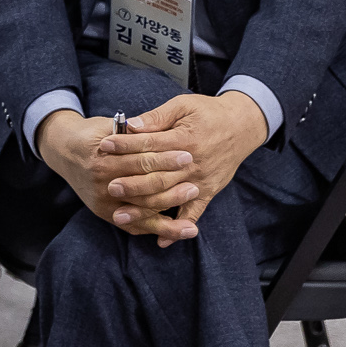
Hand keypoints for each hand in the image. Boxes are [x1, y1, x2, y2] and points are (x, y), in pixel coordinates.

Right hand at [37, 109, 196, 246]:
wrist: (64, 152)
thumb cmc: (92, 136)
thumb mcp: (107, 126)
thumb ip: (130, 132)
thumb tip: (153, 129)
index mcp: (103, 161)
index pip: (141, 161)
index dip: (165, 158)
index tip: (187, 155)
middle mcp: (102, 185)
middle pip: (145, 188)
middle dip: (172, 185)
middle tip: (195, 183)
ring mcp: (104, 203)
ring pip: (144, 212)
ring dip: (172, 209)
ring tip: (193, 206)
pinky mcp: (107, 215)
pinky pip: (138, 226)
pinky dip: (162, 229)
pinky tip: (184, 229)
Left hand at [95, 91, 271, 231]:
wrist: (242, 126)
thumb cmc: (209, 113)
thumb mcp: (182, 106)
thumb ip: (157, 117)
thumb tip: (131, 125)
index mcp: (185, 139)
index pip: (149, 144)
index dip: (125, 145)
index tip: (103, 146)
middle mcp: (193, 164)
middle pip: (158, 177)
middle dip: (132, 183)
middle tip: (109, 187)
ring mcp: (201, 181)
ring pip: (169, 198)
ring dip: (145, 209)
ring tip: (121, 215)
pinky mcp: (209, 192)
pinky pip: (194, 214)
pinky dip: (178, 228)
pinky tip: (160, 241)